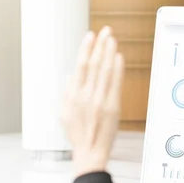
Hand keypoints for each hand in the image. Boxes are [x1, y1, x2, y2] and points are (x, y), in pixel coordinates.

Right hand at [61, 26, 124, 176]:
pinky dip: (117, 69)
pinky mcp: (112, 106)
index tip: (90, 36)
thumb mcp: (64, 113)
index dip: (86, 49)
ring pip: (105, 71)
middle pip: (94, 64)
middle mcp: (86, 95)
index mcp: (73, 95)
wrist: (90, 151)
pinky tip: (119, 57)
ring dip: (109, 53)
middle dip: (100, 45)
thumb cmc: (78, 134)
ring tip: (113, 39)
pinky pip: (115, 83)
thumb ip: (67, 92)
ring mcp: (100, 100)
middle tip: (106, 31)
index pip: (80, 66)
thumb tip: (71, 74)